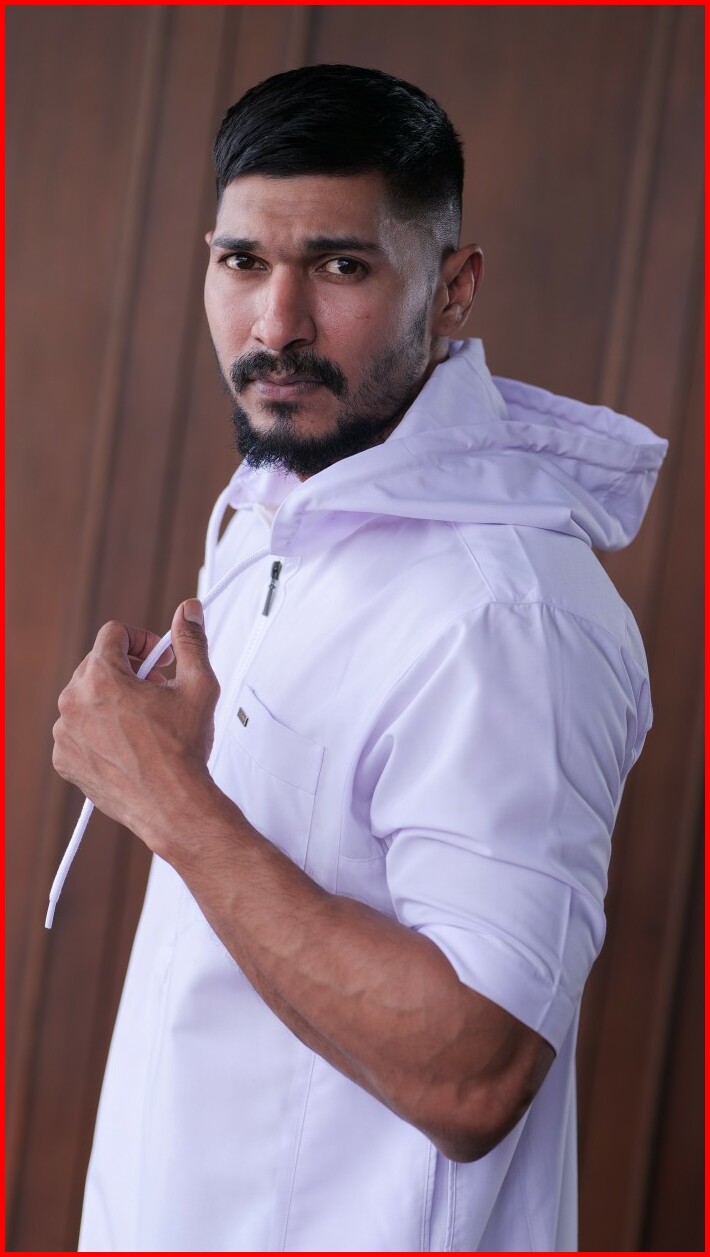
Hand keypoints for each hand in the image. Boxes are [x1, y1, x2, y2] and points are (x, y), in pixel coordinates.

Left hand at [52, 599, 219, 846]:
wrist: (172, 805)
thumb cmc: (182, 751)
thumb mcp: (198, 686)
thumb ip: (191, 641)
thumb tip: (189, 611)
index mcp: (102, 678)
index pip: (114, 633)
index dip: (142, 640)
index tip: (159, 659)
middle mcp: (74, 702)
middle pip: (97, 663)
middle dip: (129, 671)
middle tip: (158, 690)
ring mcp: (65, 732)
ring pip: (86, 697)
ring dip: (112, 700)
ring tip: (144, 720)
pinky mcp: (65, 759)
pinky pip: (77, 730)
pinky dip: (98, 730)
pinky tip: (127, 743)